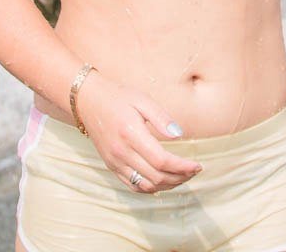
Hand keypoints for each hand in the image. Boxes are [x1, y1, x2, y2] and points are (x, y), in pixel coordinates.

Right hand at [77, 73, 201, 193]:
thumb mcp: (142, 100)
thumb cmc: (118, 97)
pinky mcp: (111, 166)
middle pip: (157, 176)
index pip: (162, 161)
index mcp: (131, 134)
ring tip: (183, 176)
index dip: (183, 167)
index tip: (198, 165)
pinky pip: (134, 185)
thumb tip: (179, 135)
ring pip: (146, 185)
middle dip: (181, 177)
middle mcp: (121, 152)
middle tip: (194, 171)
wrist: (87, 101)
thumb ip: (161, 118)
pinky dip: (151, 188)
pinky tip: (163, 181)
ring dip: (168, 185)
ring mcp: (114, 162)